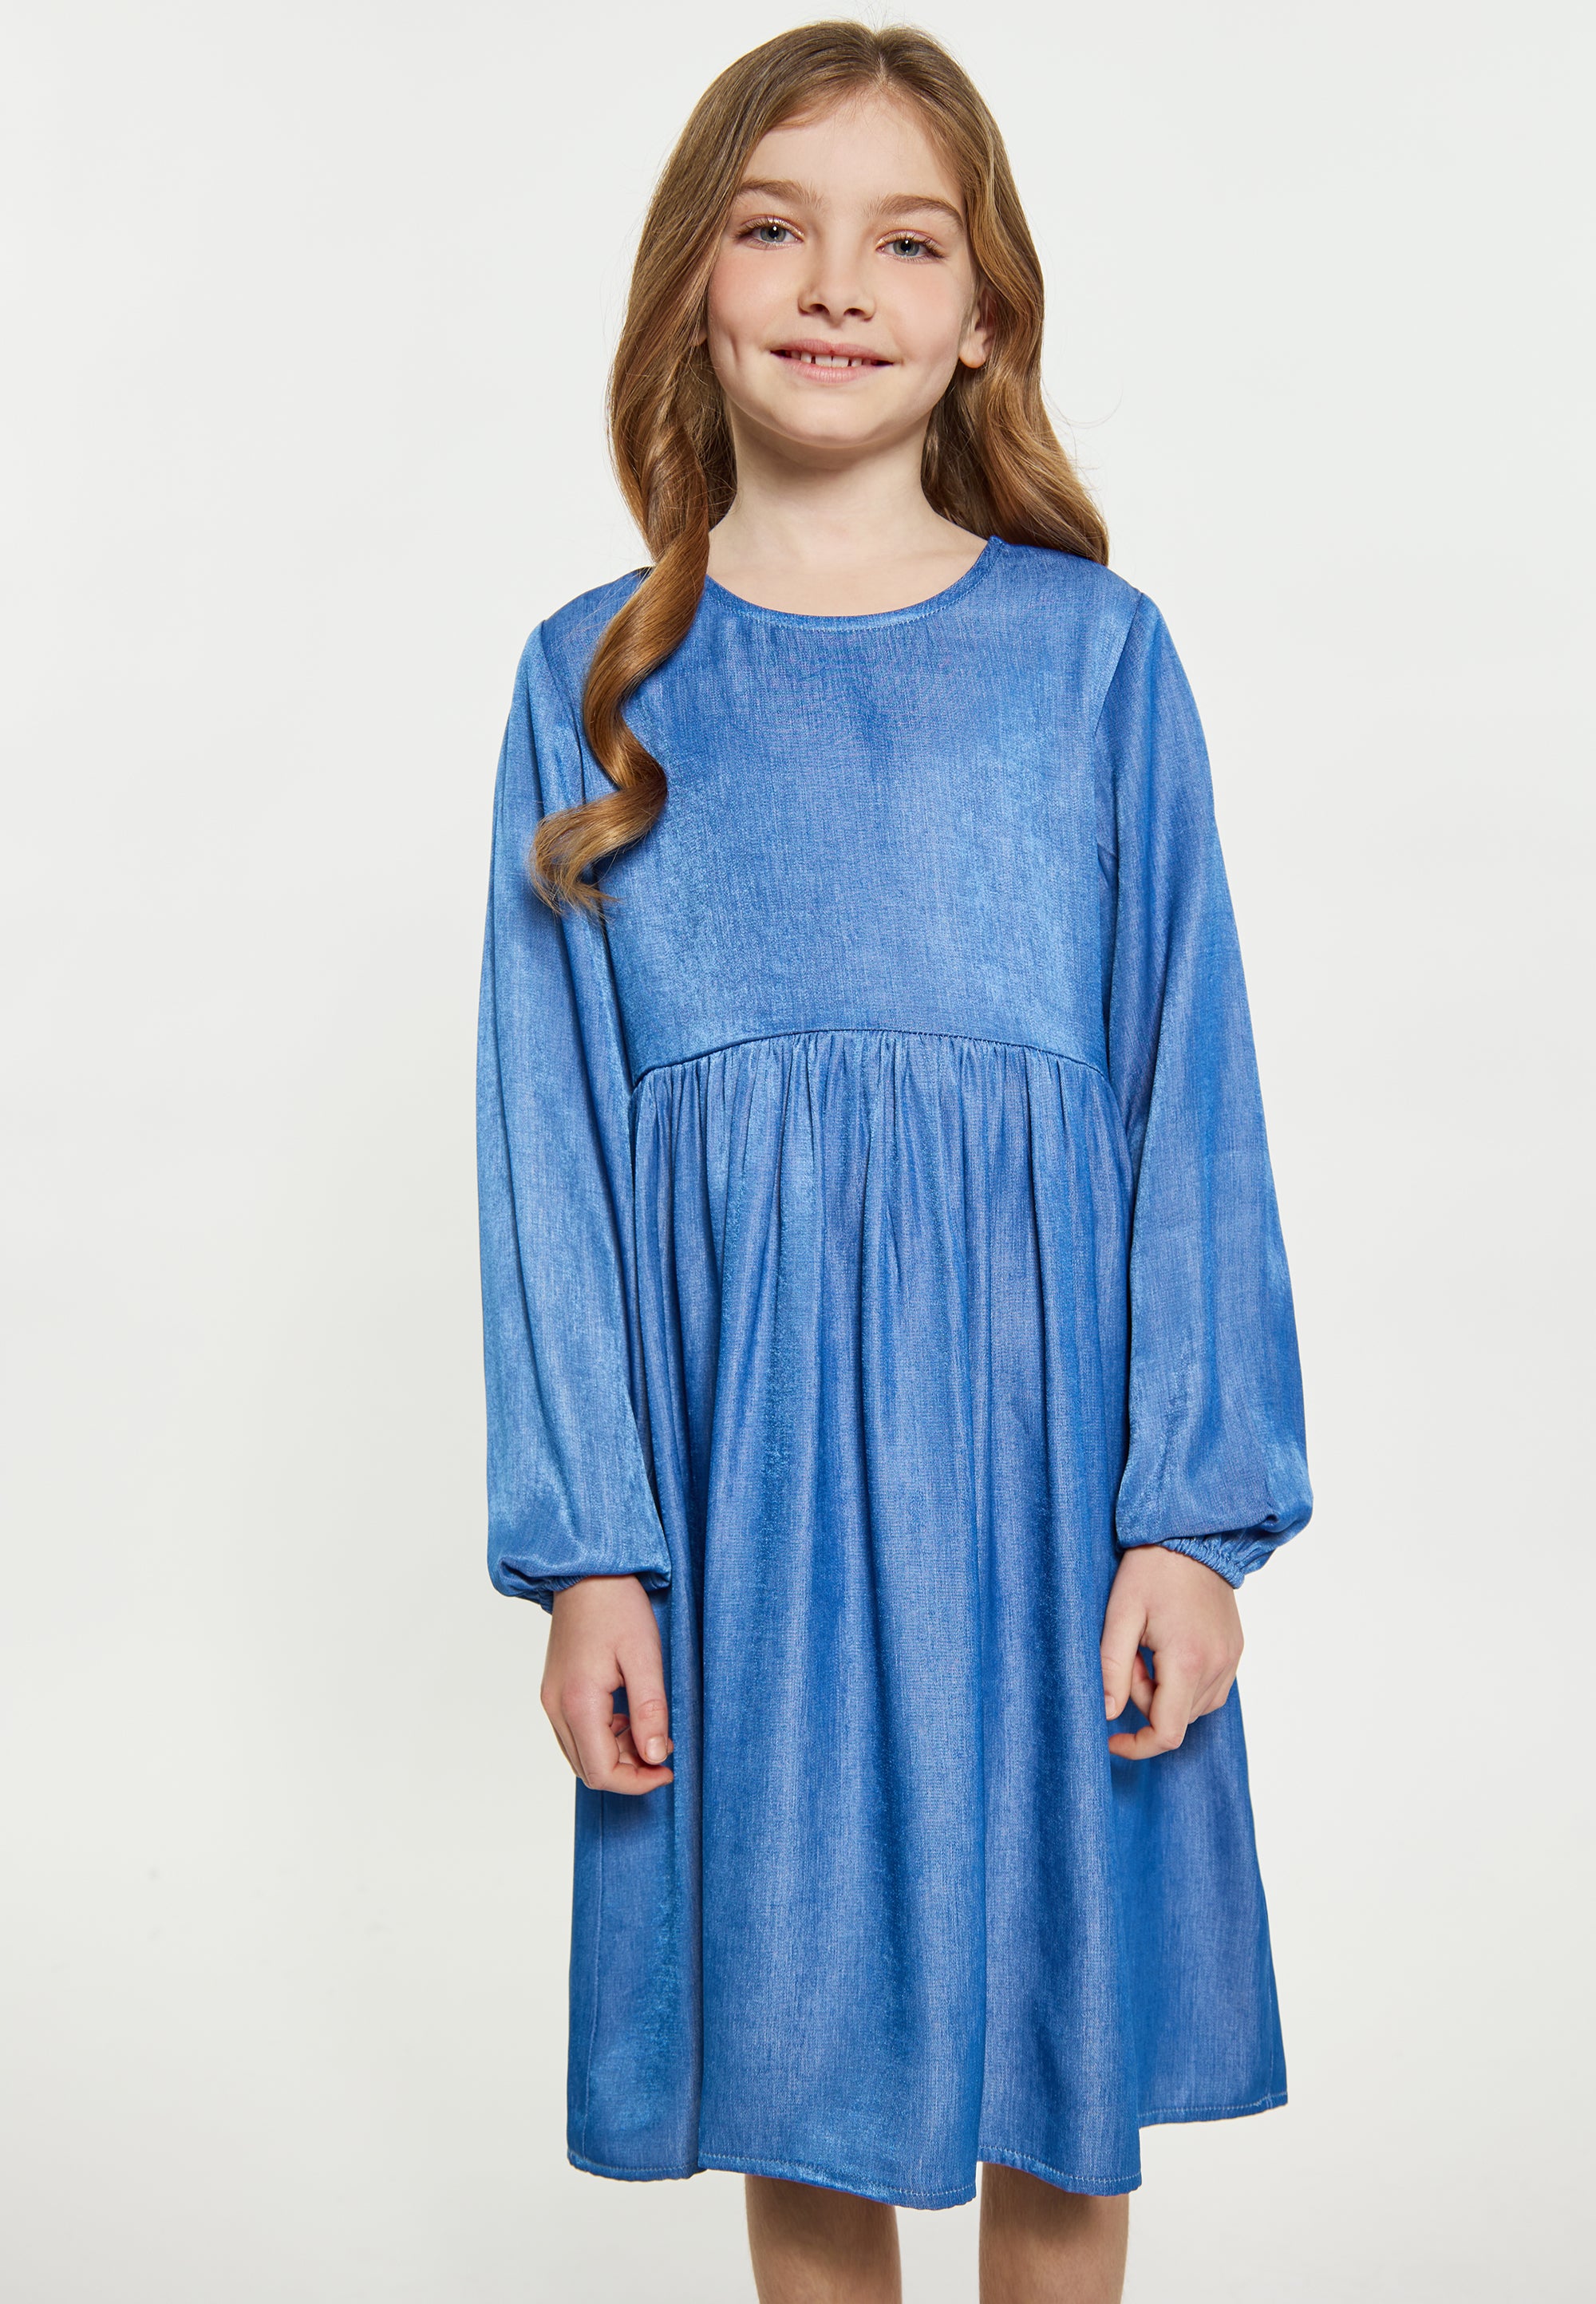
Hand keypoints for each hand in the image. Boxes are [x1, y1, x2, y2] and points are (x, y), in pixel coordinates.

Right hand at [541, 1575, 673, 1794]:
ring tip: (647, 1729)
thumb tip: (656, 1756)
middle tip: (661, 1749)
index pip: (602, 1772)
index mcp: (578, 1702)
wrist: (586, 1572)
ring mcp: (551, 1699)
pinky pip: (575, 1733)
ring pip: (580, 1754)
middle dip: (628, 1772)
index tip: (667, 1769)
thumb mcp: (644, 1657)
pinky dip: (602, 1738)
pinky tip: (626, 1716)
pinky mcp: (554, 1690)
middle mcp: (556, 1707)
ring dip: (615, 1755)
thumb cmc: (617, 1607)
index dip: (637, 1782)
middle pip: (588, 1770)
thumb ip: (650, 1710)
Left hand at [1100, 1546, 1242, 1760]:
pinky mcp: (1235, 1652)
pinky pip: (1208, 1689)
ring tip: (1148, 1646)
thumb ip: (1112, 1668)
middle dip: (1143, 1697)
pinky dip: (1183, 1682)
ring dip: (1163, 1690)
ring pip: (1192, 1706)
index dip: (1138, 1746)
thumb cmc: (1153, 1569)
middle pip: (1176, 1717)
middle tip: (1130, 1653)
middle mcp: (1217, 1668)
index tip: (1111, 1740)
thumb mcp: (1120, 1615)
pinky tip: (1169, 1647)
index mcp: (1188, 1662)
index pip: (1167, 1732)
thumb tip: (1106, 1714)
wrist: (1194, 1535)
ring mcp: (1230, 1661)